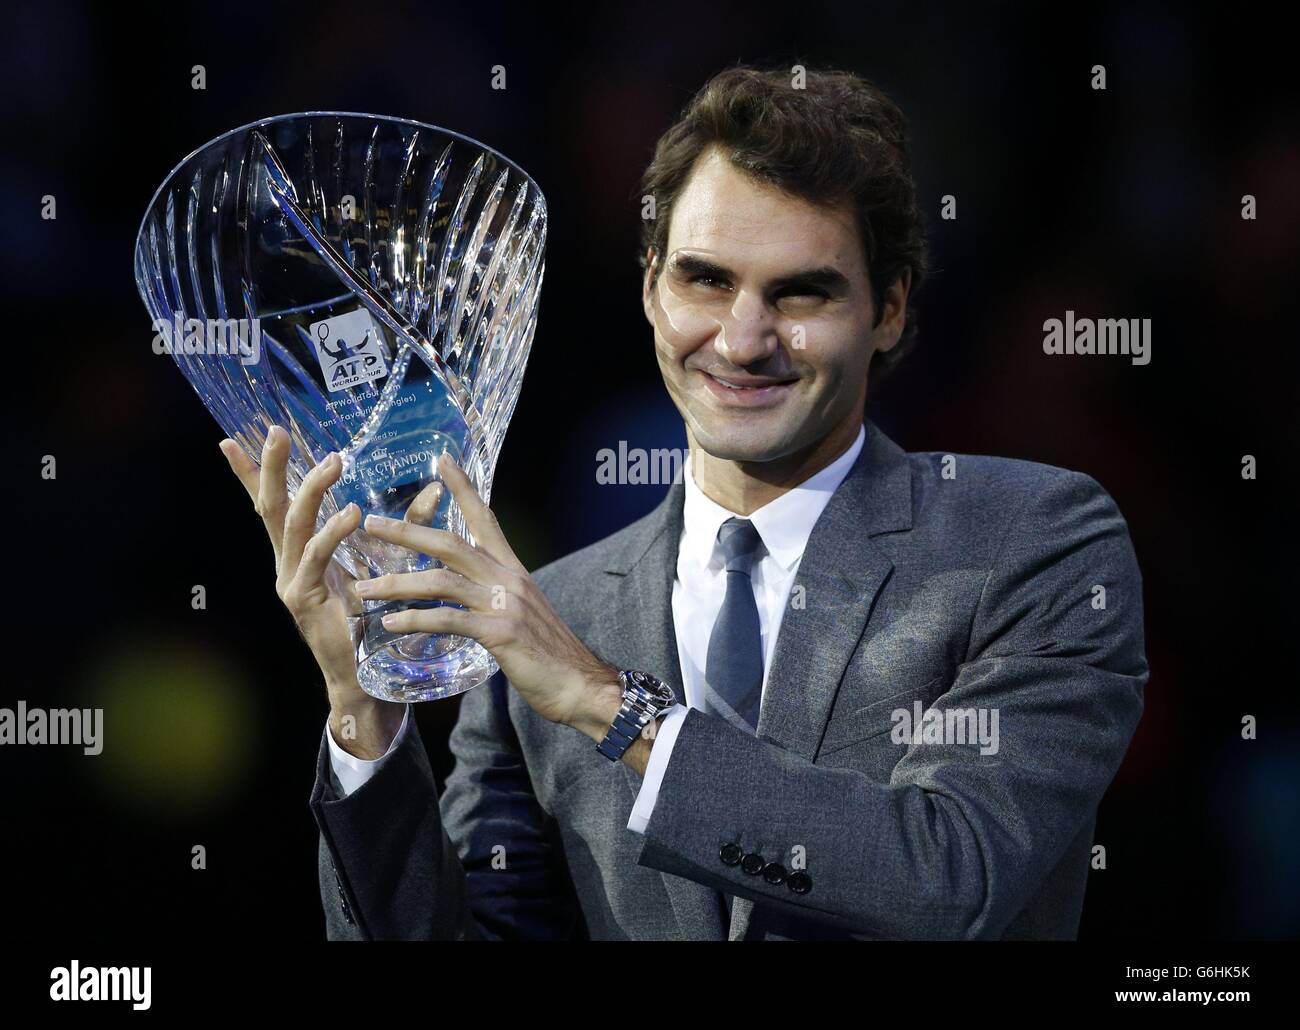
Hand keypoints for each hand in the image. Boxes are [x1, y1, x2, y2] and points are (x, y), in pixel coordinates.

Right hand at [219, 426, 403, 756]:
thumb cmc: (373, 618)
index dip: (252, 473)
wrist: (363, 675)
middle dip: (270, 467)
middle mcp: (286, 562)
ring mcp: (290, 580)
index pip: (271, 504)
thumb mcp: (390, 563)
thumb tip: (436, 491)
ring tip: (333, 462)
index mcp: (299, 552)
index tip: (232, 438)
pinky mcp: (302, 599)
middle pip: (271, 505)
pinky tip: (350, 514)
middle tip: (275, 431)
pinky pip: (314, 558)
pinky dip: (331, 534)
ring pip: (292, 525)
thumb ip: (407, 527)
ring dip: (312, 491)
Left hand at [356, 452, 622, 732]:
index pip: (486, 519)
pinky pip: (449, 620)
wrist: (581, 684)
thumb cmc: (551, 654)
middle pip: (450, 544)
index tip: (443, 462)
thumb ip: (499, 597)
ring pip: (441, 582)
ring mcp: (505, 605)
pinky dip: (416, 620)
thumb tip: (473, 594)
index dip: (464, 489)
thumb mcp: (525, 613)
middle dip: (407, 532)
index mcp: (514, 571)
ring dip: (397, 583)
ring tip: (364, 587)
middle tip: (370, 525)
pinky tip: (391, 625)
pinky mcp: (500, 634)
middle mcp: (509, 579)